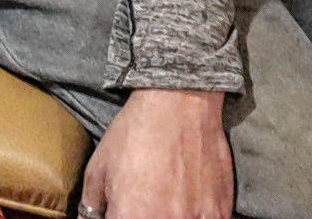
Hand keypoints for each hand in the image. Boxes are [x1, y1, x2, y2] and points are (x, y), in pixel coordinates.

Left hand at [79, 89, 230, 218]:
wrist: (179, 103)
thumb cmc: (135, 133)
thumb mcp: (99, 169)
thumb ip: (91, 207)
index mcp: (131, 218)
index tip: (121, 211)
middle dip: (140, 215)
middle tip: (142, 206)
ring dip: (169, 216)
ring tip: (165, 200)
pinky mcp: (220, 212)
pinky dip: (195, 217)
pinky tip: (186, 203)